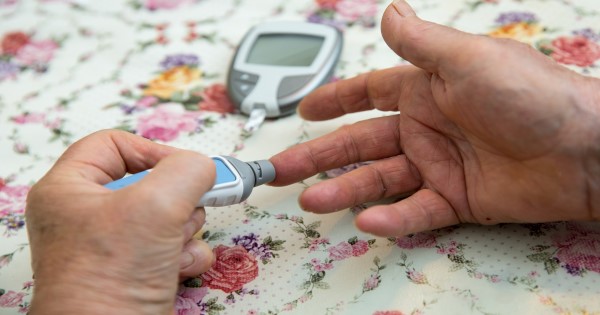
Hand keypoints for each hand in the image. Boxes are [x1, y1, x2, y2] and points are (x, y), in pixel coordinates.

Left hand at [25, 130, 215, 314]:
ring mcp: (112, 245)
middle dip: (175, 198)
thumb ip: (187, 170)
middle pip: (149, 182)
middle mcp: (87, 215)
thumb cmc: (109, 278)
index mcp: (69, 189)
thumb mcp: (156, 206)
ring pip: (166, 214)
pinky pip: (172, 245)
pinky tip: (178, 267)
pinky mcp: (135, 269)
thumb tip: (204, 167)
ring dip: (184, 229)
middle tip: (184, 209)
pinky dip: (185, 254)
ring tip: (174, 246)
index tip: (183, 167)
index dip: (151, 150)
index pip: (114, 144)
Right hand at [270, 0, 599, 236]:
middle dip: (319, 155)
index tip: (304, 109)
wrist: (587, 151)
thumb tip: (390, 12)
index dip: (335, 100)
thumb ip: (422, 44)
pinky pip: (416, 211)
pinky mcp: (457, 201)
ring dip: (344, 189)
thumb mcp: (469, 60)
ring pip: (379, 180)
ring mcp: (440, 166)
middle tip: (282, 169)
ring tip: (311, 199)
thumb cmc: (533, 96)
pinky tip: (369, 220)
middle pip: (360, 143)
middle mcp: (428, 127)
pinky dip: (393, 218)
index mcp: (428, 89)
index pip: (369, 93)